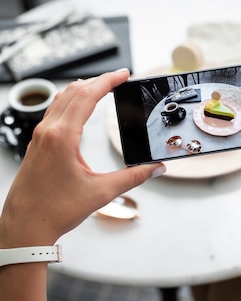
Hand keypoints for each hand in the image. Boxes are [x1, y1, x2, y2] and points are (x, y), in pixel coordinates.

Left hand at [0, 70, 165, 247]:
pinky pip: (53, 112)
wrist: (25, 226)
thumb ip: (133, 178)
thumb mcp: (100, 192)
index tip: (123, 74)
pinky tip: (78, 109)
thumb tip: (155, 169)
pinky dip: (69, 102)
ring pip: (60, 100)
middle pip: (73, 92)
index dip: (107, 81)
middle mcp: (48, 132)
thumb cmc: (54, 210)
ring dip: (81, 90)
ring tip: (100, 87)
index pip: (87, 96)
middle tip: (118, 78)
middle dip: (97, 81)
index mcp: (62, 137)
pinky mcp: (37, 145)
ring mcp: (39, 137)